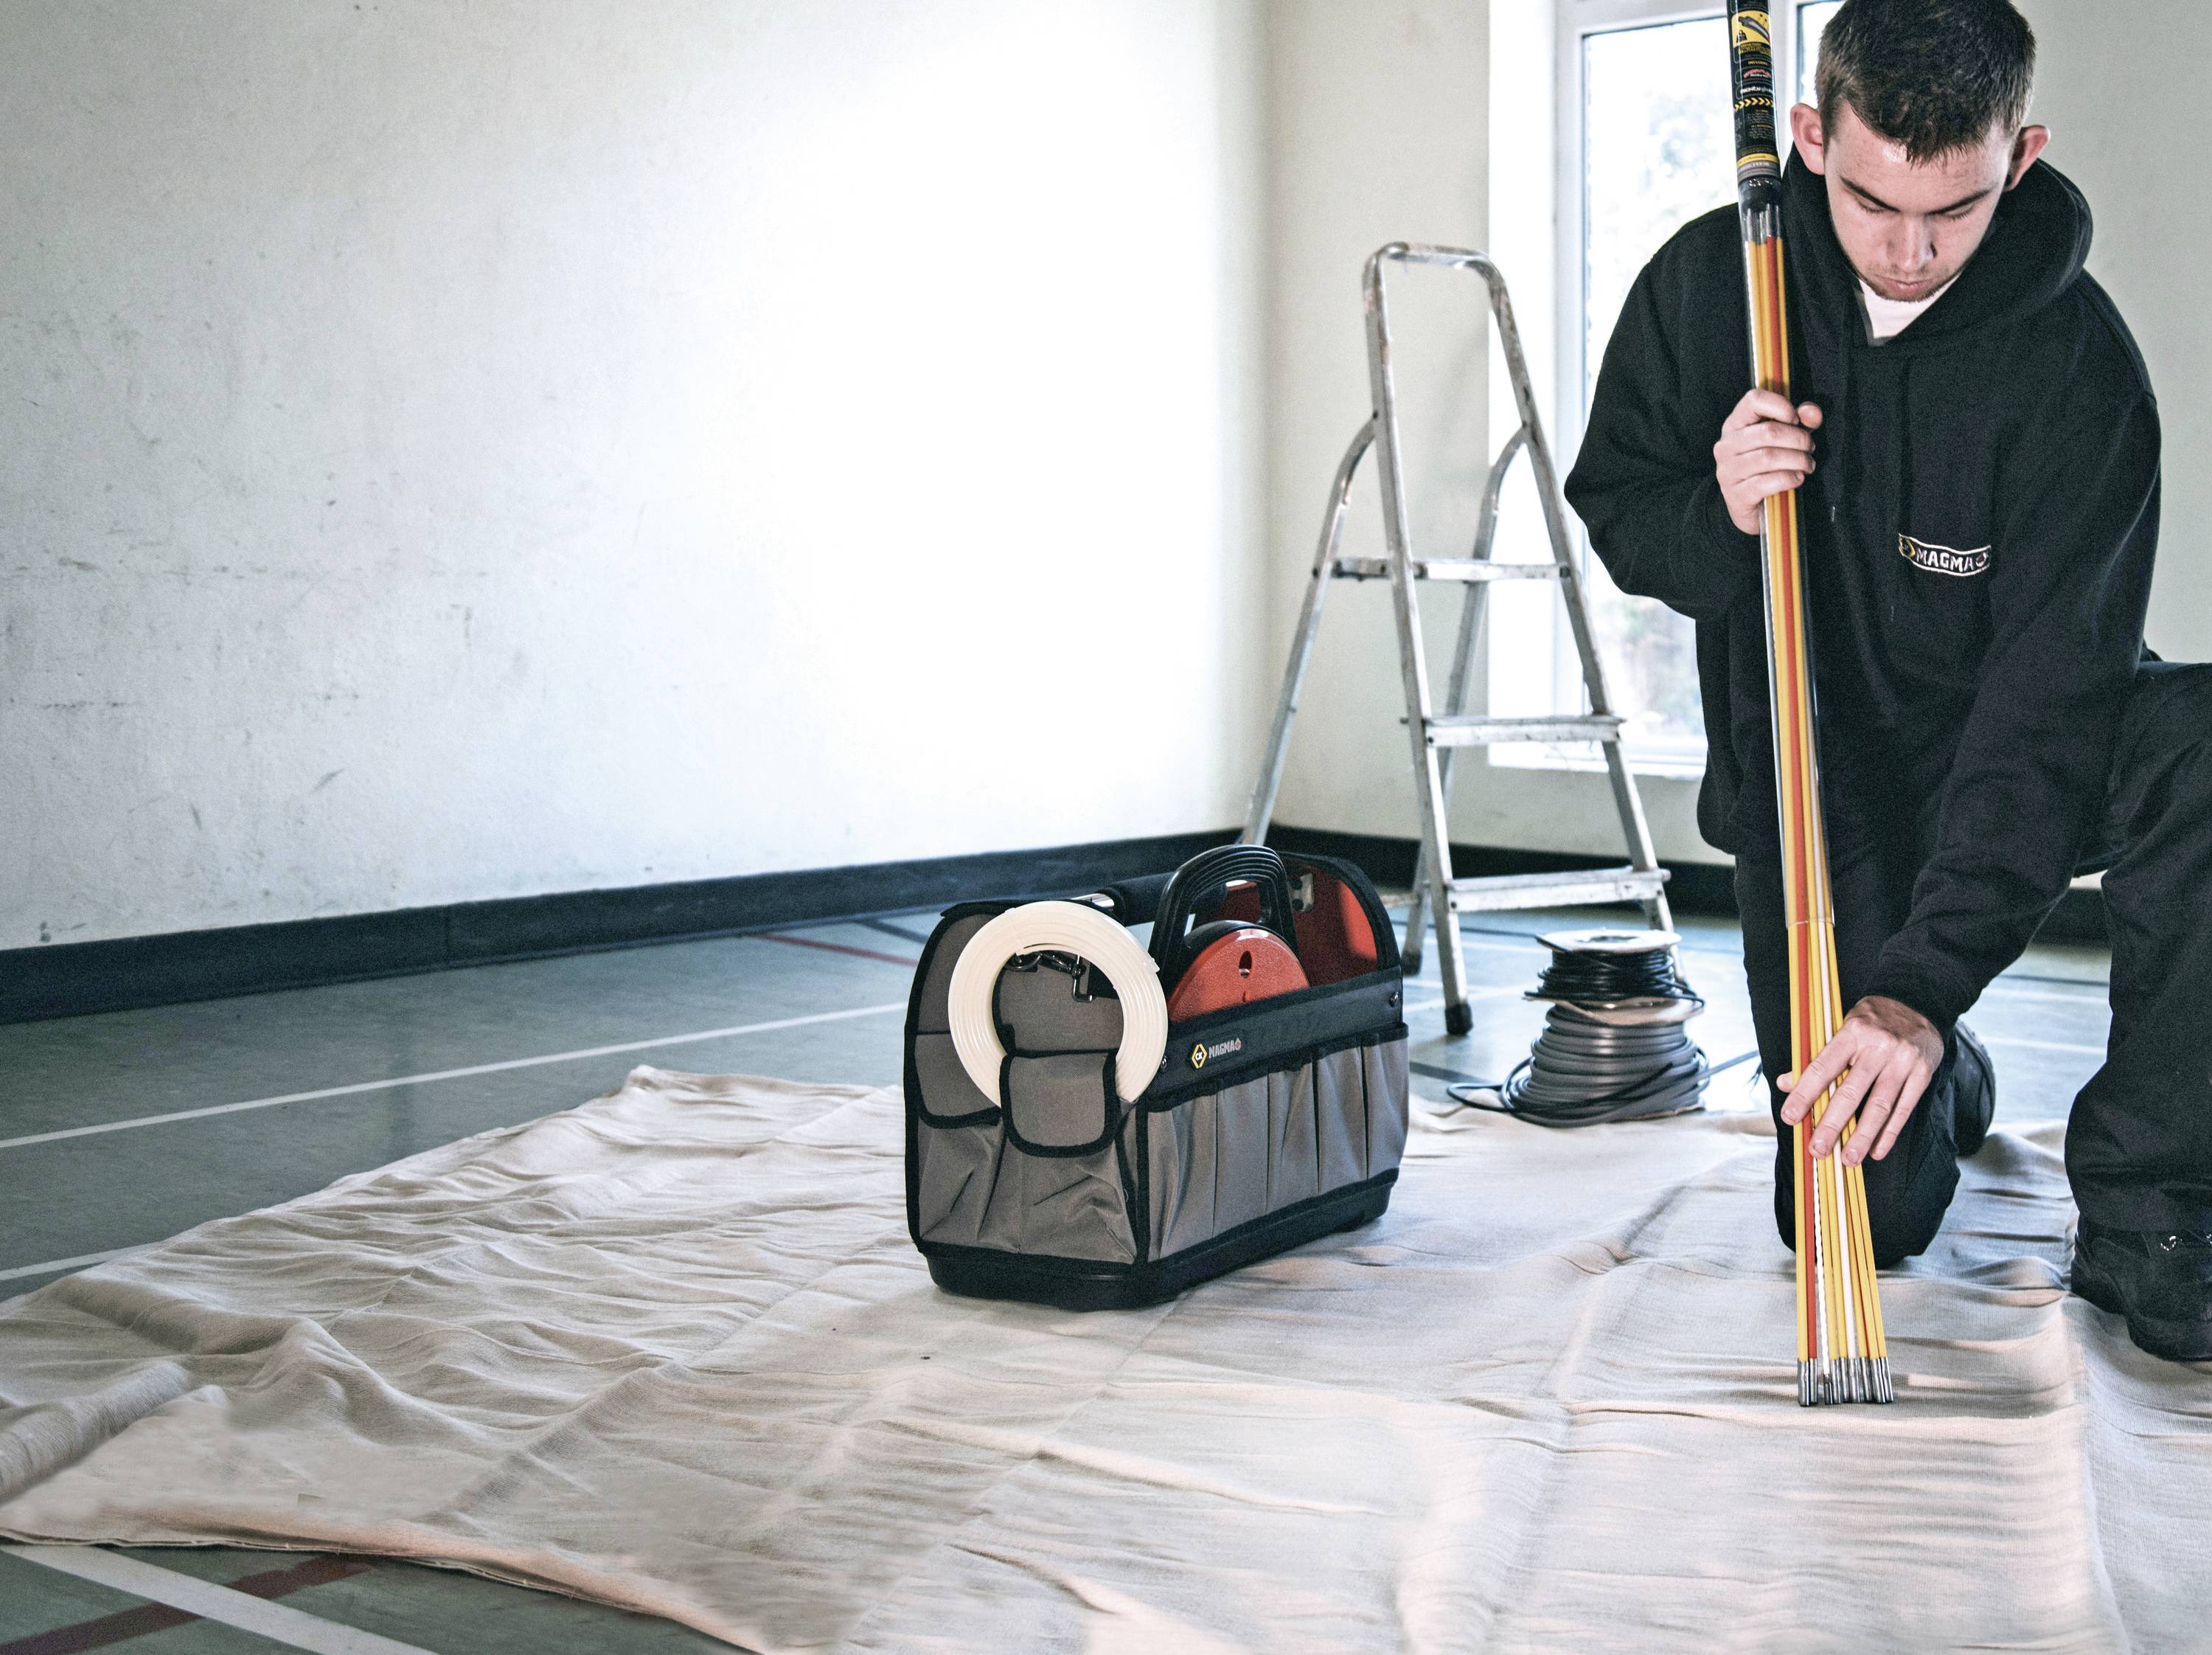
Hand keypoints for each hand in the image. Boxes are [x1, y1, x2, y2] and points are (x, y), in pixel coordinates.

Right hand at [1715, 389, 1822, 534]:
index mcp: (1735, 424)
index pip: (1753, 400)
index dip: (1780, 405)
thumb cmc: (1768, 468)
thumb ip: (1801, 421)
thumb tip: (1811, 413)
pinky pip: (1767, 482)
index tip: (1795, 419)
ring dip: (1797, 460)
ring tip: (1807, 465)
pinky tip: (1798, 479)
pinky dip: (1789, 479)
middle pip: (1768, 431)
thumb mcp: (1785, 439)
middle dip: (1798, 439)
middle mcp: (1726, 445)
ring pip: (1769, 457)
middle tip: (1810, 448)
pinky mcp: (1736, 494)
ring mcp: (1728, 471)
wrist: (1752, 508)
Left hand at [1778, 995, 1943, 1163]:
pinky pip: (1904, 1109)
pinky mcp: (1922, 1073)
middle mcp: (1878, 1047)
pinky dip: (1889, 1132)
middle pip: (1850, 1092)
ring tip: (1848, 1159)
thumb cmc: (1872, 1021)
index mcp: (1852, 1033)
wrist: (1918, 1003)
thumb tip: (1786, 1083)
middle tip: (1818, 1149)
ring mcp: (1902, 1061)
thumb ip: (1817, 1057)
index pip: (1822, 1068)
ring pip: (1879, 1105)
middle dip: (1832, 1124)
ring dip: (1862, 1136)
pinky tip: (1877, 1150)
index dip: (1804, 1094)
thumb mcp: (1842, 1028)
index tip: (1790, 1117)